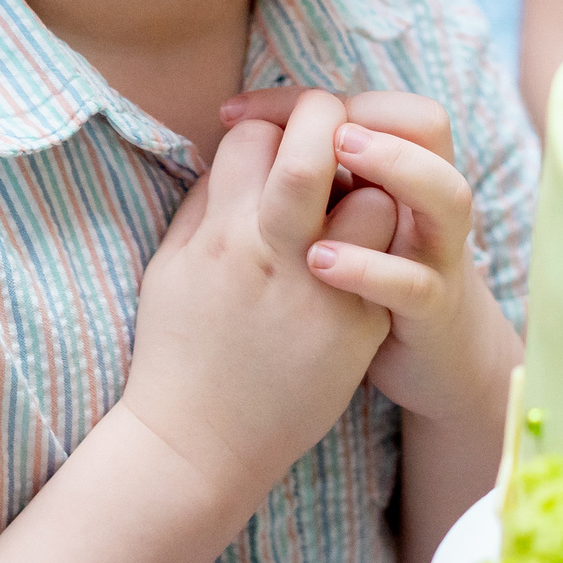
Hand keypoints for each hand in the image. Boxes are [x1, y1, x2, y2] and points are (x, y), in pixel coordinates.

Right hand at [120, 92, 388, 506]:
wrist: (200, 444)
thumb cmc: (178, 348)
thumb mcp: (171, 264)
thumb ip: (206, 201)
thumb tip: (239, 146)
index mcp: (221, 233)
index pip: (254, 134)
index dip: (266, 124)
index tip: (272, 143)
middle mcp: (273, 253)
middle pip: (317, 145)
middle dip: (327, 118)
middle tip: (330, 130)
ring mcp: (322, 291)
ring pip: (375, 195)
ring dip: (368, 186)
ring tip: (350, 200)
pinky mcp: (359, 328)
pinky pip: (391, 259)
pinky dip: (381, 242)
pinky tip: (362, 250)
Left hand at [222, 89, 521, 427]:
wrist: (432, 359)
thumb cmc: (367, 276)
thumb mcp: (341, 217)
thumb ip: (309, 175)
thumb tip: (235, 134)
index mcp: (399, 170)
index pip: (372, 101)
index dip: (306, 98)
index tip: (236, 112)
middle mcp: (427, 200)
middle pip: (425, 126)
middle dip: (366, 112)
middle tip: (317, 123)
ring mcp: (438, 254)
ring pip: (445, 193)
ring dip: (394, 166)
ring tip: (336, 160)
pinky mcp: (434, 310)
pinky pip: (414, 283)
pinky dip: (370, 267)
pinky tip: (318, 261)